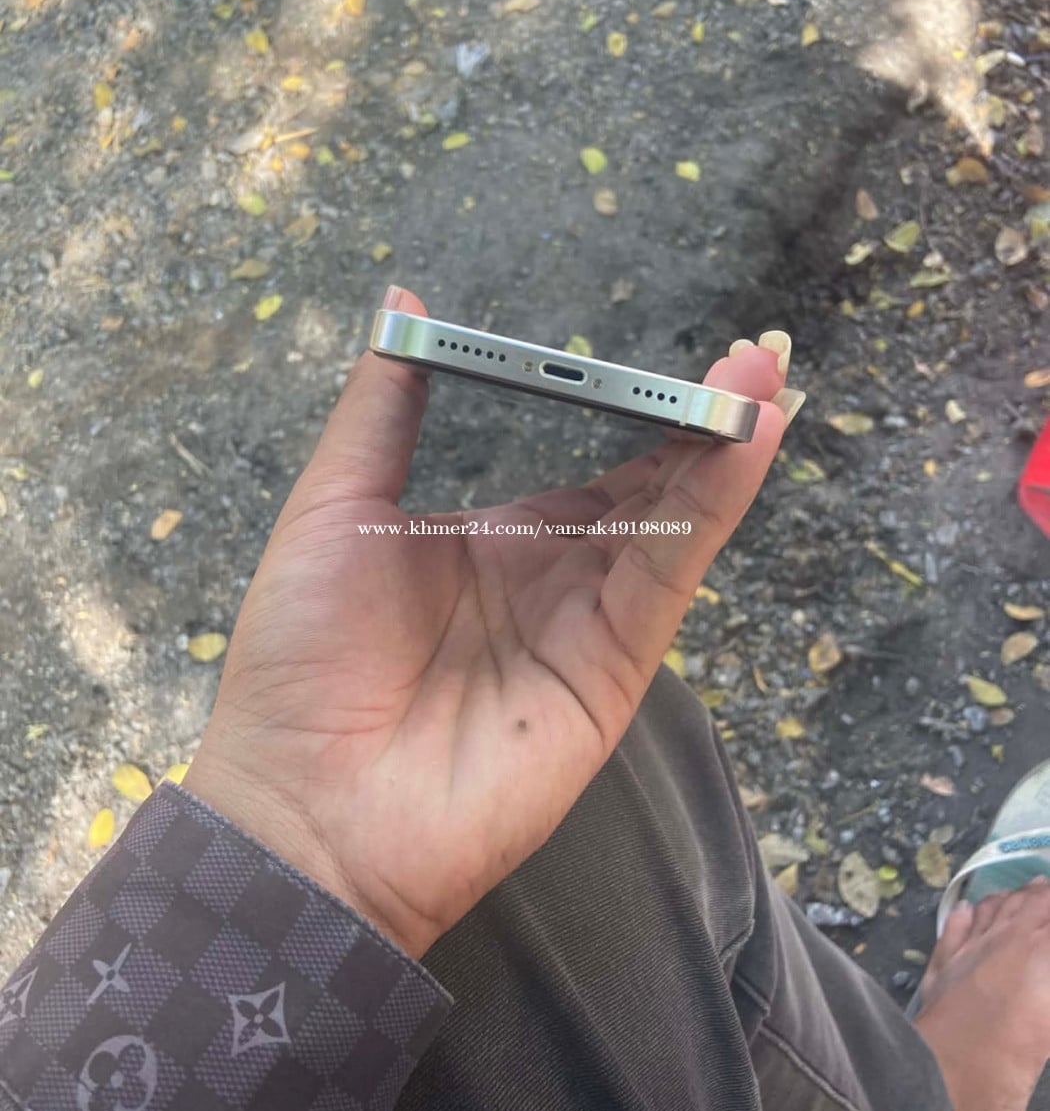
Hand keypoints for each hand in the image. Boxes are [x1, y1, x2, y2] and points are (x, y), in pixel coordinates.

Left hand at [184, 286, 798, 957]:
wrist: (304, 808)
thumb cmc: (300, 660)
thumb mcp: (335, 508)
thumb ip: (382, 409)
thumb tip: (403, 302)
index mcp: (492, 541)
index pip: (588, 465)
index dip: (636, 410)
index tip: (675, 354)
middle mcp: (551, 580)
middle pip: (647, 491)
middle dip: (701, 423)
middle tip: (754, 354)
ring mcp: (586, 628)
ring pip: (670, 526)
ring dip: (722, 456)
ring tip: (762, 377)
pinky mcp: (610, 673)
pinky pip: (665, 579)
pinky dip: (709, 511)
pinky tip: (743, 445)